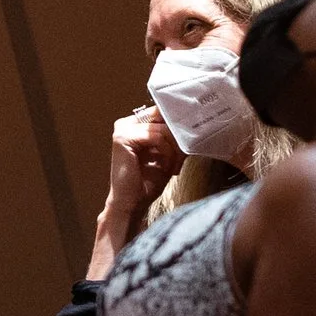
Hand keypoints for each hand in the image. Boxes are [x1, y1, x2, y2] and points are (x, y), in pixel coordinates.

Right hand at [91, 105, 181, 275]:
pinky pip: (155, 137)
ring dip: (173, 149)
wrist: (132, 203)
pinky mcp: (123, 138)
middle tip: (183, 156)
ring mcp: (122, 129)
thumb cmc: (147, 182)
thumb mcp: (166, 155)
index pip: (161, 111)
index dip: (177, 122)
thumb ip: (174, 138)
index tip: (192, 135)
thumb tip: (192, 125)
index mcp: (134, 124)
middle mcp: (126, 123)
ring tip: (173, 167)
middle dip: (177, 136)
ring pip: (162, 128)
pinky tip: (166, 166)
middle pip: (162, 116)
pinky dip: (166, 152)